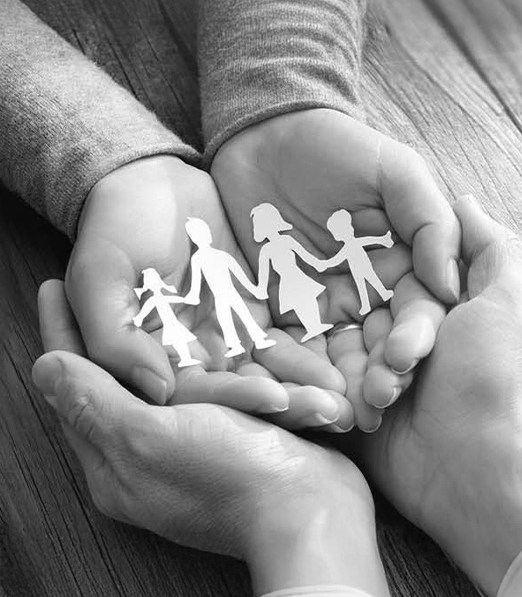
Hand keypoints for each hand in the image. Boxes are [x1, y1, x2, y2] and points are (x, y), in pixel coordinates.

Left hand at [32, 282, 389, 596]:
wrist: (313, 513)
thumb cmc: (230, 476)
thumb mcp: (150, 437)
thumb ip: (95, 402)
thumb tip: (44, 366)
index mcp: (114, 462)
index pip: (73, 389)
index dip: (61, 334)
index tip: (50, 286)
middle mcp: (145, 457)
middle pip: (110, 382)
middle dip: (99, 332)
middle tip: (86, 283)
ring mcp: (188, 447)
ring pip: (159, 381)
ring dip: (147, 340)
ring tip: (130, 293)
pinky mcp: (228, 437)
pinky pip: (203, 389)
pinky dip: (195, 359)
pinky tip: (191, 327)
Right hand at [65, 156, 349, 429]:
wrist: (147, 182)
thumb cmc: (112, 228)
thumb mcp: (99, 278)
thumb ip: (115, 338)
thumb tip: (157, 393)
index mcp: (150, 361)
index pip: (195, 396)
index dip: (235, 398)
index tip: (277, 399)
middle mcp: (191, 361)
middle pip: (240, 394)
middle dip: (287, 404)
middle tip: (333, 413)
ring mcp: (227, 340)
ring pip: (270, 374)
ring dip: (307, 388)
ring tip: (348, 399)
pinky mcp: (255, 317)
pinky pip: (287, 342)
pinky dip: (313, 356)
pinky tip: (345, 366)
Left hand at [211, 110, 455, 429]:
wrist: (266, 135)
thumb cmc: (340, 147)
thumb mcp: (397, 171)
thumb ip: (429, 221)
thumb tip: (450, 285)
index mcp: (406, 267)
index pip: (419, 314)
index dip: (414, 340)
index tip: (403, 362)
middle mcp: (371, 295)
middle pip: (381, 346)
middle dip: (379, 377)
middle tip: (371, 404)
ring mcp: (326, 306)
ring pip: (338, 357)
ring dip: (339, 387)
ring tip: (335, 413)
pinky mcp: (280, 310)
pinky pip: (288, 347)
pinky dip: (290, 372)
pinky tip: (289, 393)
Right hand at [360, 196, 521, 596]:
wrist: (474, 470)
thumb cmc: (496, 381)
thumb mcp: (510, 300)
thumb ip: (488, 247)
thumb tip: (462, 200)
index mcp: (448, 312)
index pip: (404, 280)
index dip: (401, 290)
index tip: (407, 310)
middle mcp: (413, 341)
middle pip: (371, 312)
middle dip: (385, 338)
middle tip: (406, 361)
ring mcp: (382, 377)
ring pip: (348, 349)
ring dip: (366, 369)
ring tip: (393, 392)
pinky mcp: (357, 408)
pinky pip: (329, 385)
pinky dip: (341, 393)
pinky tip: (359, 406)